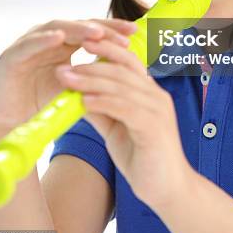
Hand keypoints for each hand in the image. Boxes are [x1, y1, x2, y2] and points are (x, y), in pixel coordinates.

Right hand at [0, 18, 136, 131]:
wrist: (10, 124)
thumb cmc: (42, 104)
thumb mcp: (75, 87)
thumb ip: (94, 75)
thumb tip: (129, 71)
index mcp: (64, 44)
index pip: (91, 31)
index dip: (112, 30)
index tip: (133, 33)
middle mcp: (48, 39)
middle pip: (79, 26)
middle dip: (102, 28)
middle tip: (122, 34)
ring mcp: (30, 44)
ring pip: (57, 29)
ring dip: (77, 29)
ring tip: (96, 33)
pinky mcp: (11, 57)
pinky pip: (28, 44)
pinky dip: (43, 39)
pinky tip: (59, 38)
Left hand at [55, 37, 192, 210]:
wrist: (168, 189)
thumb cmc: (144, 158)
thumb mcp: (116, 129)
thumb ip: (101, 110)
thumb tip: (76, 95)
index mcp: (149, 92)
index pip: (128, 61)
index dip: (107, 49)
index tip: (82, 43)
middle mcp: (156, 95)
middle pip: (122, 70)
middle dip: (91, 66)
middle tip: (65, 66)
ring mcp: (157, 109)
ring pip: (121, 86)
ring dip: (91, 81)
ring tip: (67, 79)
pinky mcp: (154, 126)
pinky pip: (126, 107)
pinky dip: (104, 101)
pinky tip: (85, 101)